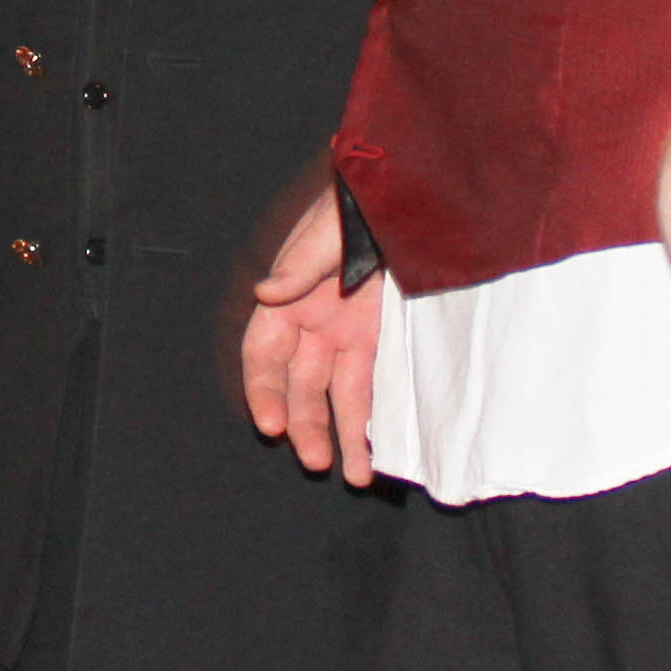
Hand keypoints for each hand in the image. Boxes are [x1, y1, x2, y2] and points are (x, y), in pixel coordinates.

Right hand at [240, 187, 386, 487]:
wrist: (408, 193)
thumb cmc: (359, 202)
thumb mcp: (330, 228)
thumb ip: (301, 263)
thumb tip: (266, 291)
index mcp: (289, 297)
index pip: (263, 353)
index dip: (262, 389)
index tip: (271, 423)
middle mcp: (312, 321)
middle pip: (299, 384)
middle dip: (305, 424)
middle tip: (314, 460)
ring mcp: (346, 331)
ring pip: (337, 394)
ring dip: (341, 434)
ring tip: (356, 476)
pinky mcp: (379, 337)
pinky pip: (371, 384)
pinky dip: (371, 417)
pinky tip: (377, 449)